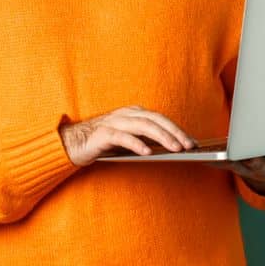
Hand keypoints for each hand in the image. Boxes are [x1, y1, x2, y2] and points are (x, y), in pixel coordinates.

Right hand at [57, 105, 198, 166]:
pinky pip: (122, 137)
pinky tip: (147, 152)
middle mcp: (126, 114)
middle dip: (175, 132)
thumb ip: (146, 140)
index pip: (161, 119)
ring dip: (162, 137)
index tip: (192, 142)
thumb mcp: (130, 140)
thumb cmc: (104, 143)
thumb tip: (172, 147)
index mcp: (134, 113)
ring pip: (143, 126)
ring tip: (174, 149)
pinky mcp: (103, 134)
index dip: (178, 129)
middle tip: (188, 146)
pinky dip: (137, 144)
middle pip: (156, 120)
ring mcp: (115, 122)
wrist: (72, 144)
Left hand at [203, 141, 264, 194]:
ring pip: (237, 164)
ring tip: (215, 151)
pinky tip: (197, 152)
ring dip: (225, 159)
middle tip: (244, 150)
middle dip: (252, 157)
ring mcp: (250, 168)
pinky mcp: (234, 165)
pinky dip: (210, 159)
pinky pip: (221, 163)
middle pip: (259, 163)